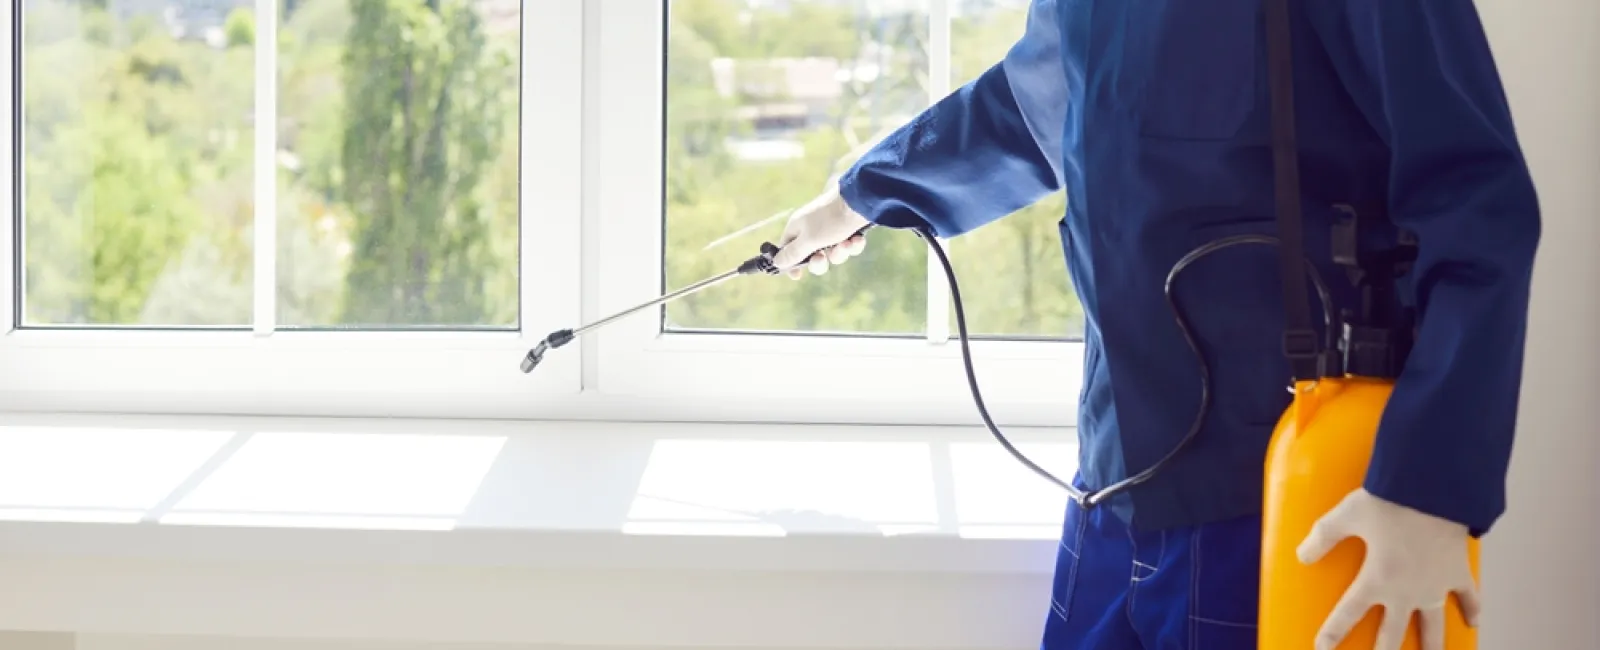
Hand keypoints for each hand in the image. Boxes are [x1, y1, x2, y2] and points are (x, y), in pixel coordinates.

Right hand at [770, 185, 871, 278]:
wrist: (860, 202)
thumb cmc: (829, 220)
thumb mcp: (808, 240)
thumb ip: (793, 253)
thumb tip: (776, 262)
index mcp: (797, 228)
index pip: (787, 249)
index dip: (791, 264)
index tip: (798, 276)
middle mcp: (812, 228)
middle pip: (811, 256)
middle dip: (820, 262)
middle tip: (822, 258)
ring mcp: (831, 228)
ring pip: (832, 253)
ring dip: (840, 253)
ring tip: (846, 244)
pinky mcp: (848, 228)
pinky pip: (847, 245)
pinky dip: (853, 245)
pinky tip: (857, 239)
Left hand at [1298, 488, 1480, 649]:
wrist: (1436, 489)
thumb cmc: (1389, 500)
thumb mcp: (1345, 515)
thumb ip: (1322, 537)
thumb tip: (1302, 555)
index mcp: (1376, 580)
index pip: (1347, 615)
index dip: (1332, 634)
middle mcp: (1406, 591)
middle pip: (1392, 635)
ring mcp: (1435, 586)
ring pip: (1433, 628)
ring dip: (1431, 647)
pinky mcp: (1458, 572)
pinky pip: (1468, 598)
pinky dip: (1472, 610)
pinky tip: (1473, 623)